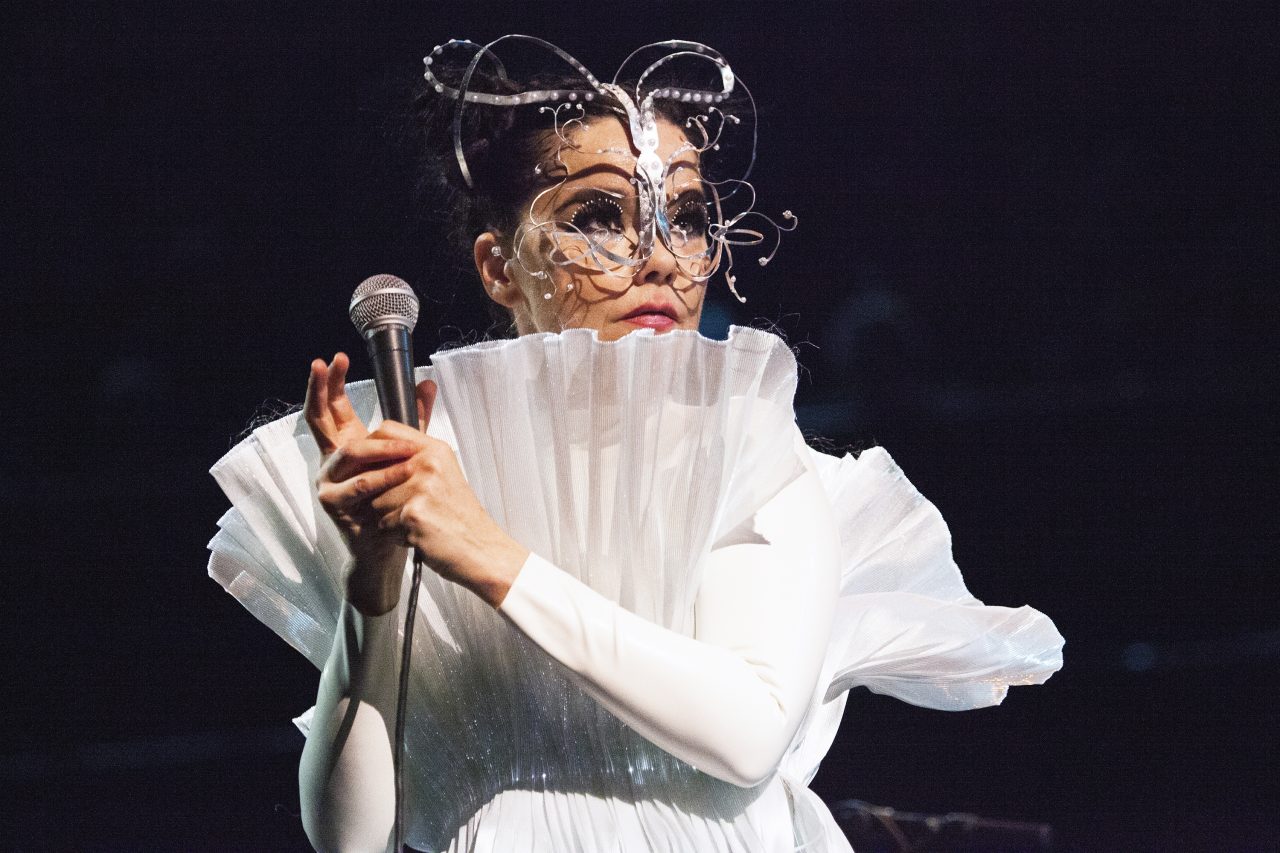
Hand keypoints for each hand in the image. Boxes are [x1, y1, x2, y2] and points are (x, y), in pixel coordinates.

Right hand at [303, 352, 435, 613]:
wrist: (390, 545)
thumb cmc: (396, 500)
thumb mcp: (406, 455)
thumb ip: (414, 420)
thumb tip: (426, 383)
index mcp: (344, 447)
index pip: (332, 407)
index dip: (330, 382)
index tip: (333, 359)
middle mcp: (330, 462)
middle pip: (319, 418)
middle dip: (323, 389)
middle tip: (328, 365)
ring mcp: (327, 483)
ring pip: (349, 453)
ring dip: (381, 446)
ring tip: (408, 445)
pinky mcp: (333, 506)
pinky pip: (359, 486)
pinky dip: (383, 477)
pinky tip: (403, 471)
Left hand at [366, 419, 528, 607]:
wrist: (481, 548)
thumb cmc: (461, 517)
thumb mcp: (445, 475)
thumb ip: (415, 461)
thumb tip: (377, 458)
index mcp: (435, 451)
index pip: (388, 430)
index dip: (372, 447)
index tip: (371, 464)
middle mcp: (429, 464)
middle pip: (376, 474)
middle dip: (382, 496)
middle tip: (407, 509)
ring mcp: (421, 488)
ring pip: (375, 502)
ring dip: (389, 518)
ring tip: (416, 523)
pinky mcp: (413, 513)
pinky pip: (383, 524)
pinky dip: (396, 535)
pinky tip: (418, 535)